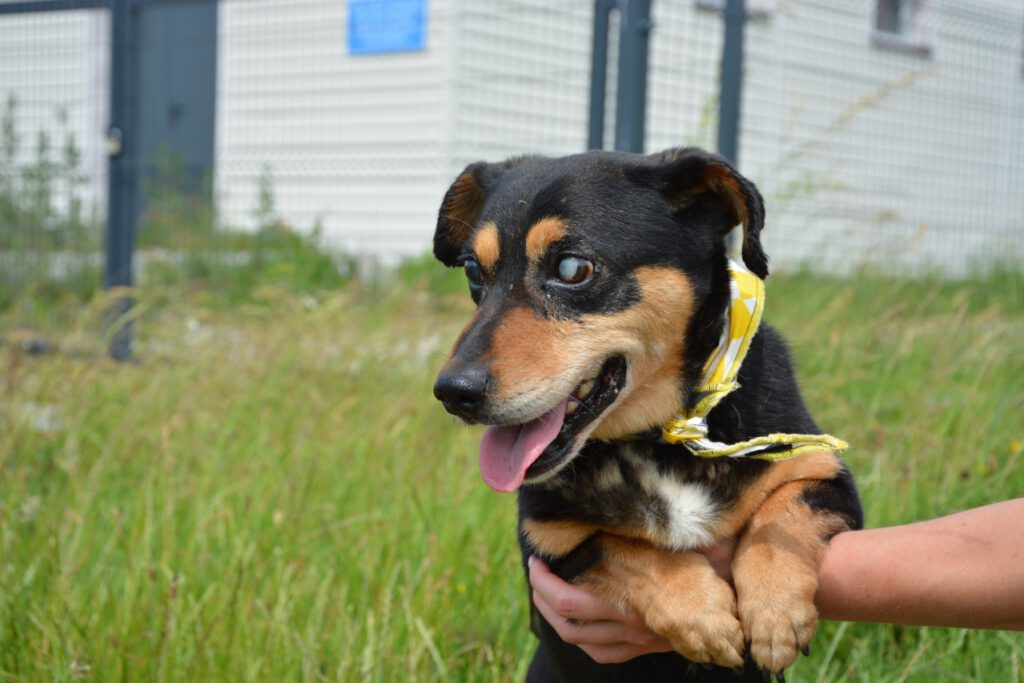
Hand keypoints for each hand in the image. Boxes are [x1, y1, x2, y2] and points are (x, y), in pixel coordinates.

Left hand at [527, 538, 737, 663]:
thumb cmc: (714, 570)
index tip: (536, 560)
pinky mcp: (643, 647)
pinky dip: (583, 641)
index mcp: (629, 594)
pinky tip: (578, 627)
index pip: (569, 598)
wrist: (739, 616)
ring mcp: (634, 638)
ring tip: (545, 596)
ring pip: (579, 639)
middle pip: (567, 619)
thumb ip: (658, 528)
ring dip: (555, 618)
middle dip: (542, 596)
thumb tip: (633, 498)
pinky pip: (602, 653)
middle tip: (535, 573)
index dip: (544, 582)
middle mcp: (626, 620)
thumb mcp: (685, 541)